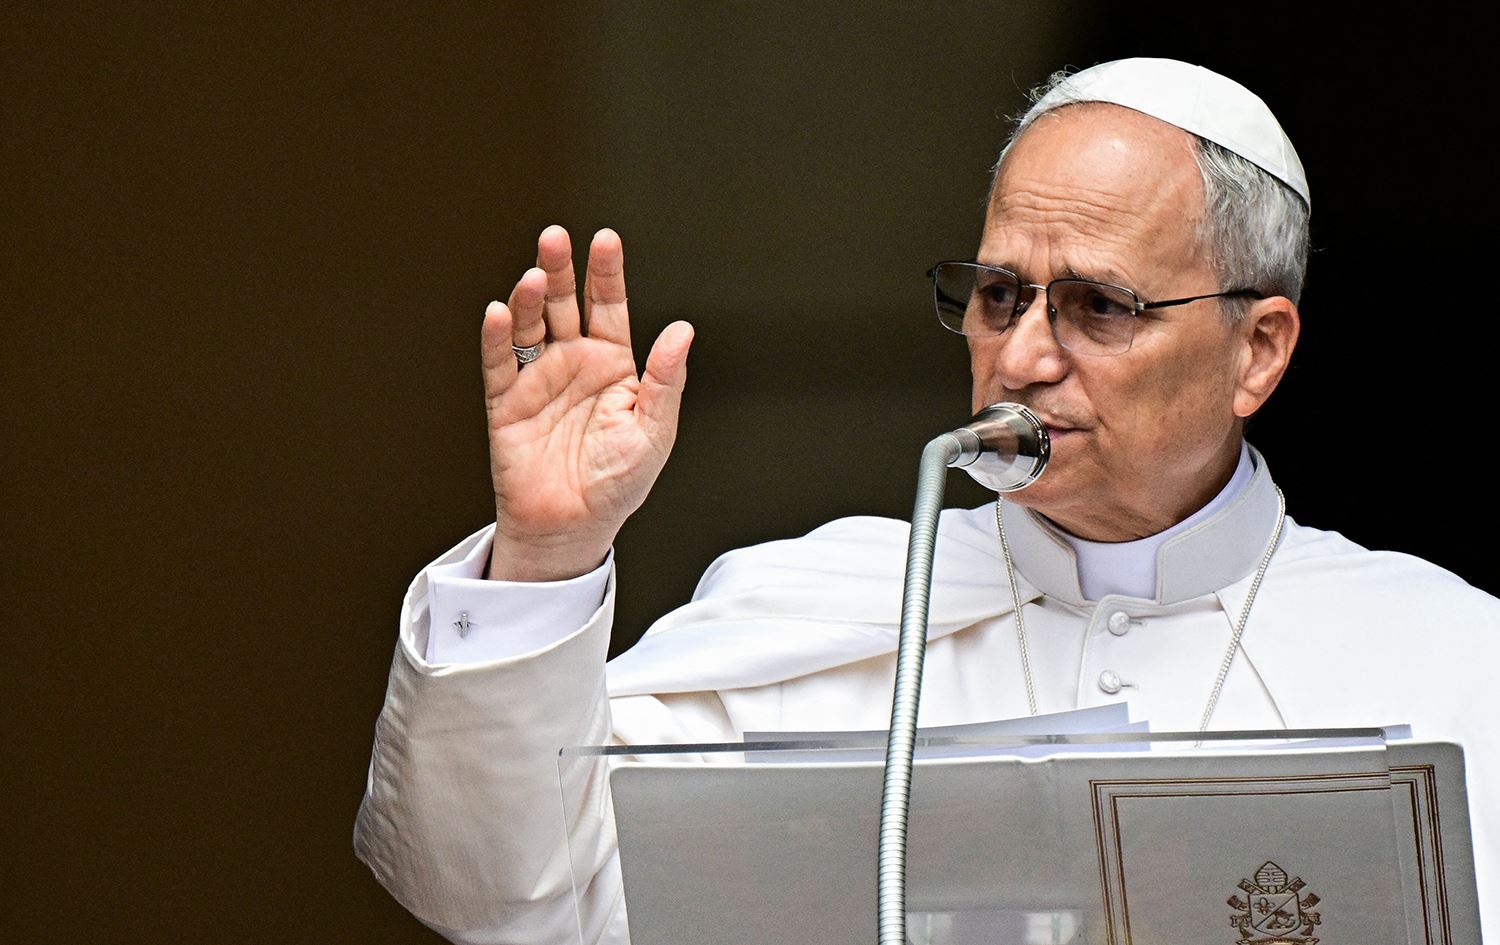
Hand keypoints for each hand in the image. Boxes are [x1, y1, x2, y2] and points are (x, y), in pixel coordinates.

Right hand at [481, 226, 692, 581]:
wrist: (574, 527)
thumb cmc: (619, 482)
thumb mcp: (654, 430)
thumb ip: (665, 379)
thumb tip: (683, 329)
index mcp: (612, 364)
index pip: (608, 306)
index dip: (606, 274)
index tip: (605, 240)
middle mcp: (573, 363)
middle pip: (563, 304)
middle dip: (558, 270)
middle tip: (555, 237)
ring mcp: (538, 380)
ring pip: (529, 326)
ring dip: (527, 299)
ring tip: (532, 277)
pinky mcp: (506, 404)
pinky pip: (500, 365)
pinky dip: (497, 338)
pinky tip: (499, 313)